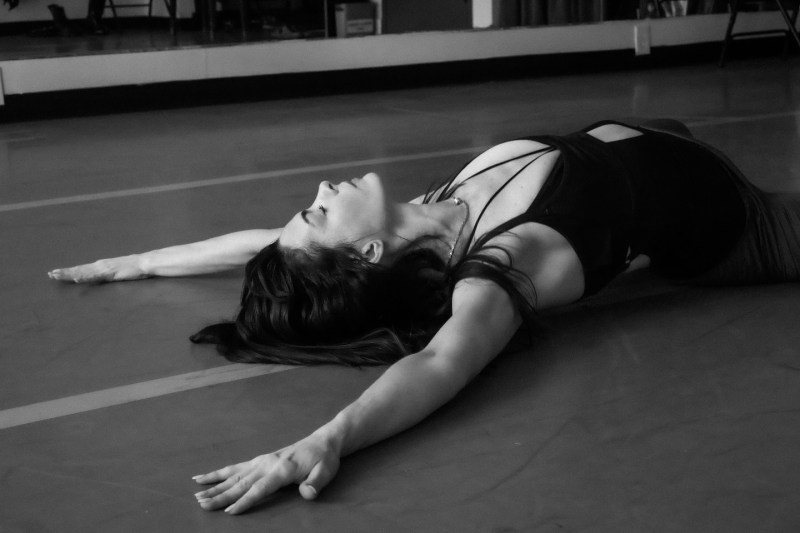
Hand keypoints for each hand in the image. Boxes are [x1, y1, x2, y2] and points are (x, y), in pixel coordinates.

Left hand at [48, 255, 147, 282]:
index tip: (57, 273)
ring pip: (83, 272)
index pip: (82, 269)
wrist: (144, 263)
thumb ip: (109, 274)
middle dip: (65, 272)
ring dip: (70, 274)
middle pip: (79, 269)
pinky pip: (95, 276)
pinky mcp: (110, 272)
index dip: (69, 271)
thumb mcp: (118, 272)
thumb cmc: (133, 268)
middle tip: (51, 274)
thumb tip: (103, 277)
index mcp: (101, 266)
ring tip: (57, 275)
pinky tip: (76, 279)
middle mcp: (100, 265)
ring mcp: (104, 268)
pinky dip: (85, 277)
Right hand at [192, 434, 340, 514]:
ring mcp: (261, 461)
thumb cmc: (324, 460)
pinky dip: (217, 473)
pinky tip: (201, 478)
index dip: (245, 501)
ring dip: (214, 486)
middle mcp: (267, 464)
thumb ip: (315, 484)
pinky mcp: (258, 461)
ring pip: (233, 476)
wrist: (322, 442)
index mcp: (283, 470)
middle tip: (202, 505)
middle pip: (241, 483)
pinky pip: (234, 468)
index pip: (260, 488)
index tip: (229, 512)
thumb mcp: (326, 472)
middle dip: (221, 496)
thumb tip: (307, 493)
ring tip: (196, 496)